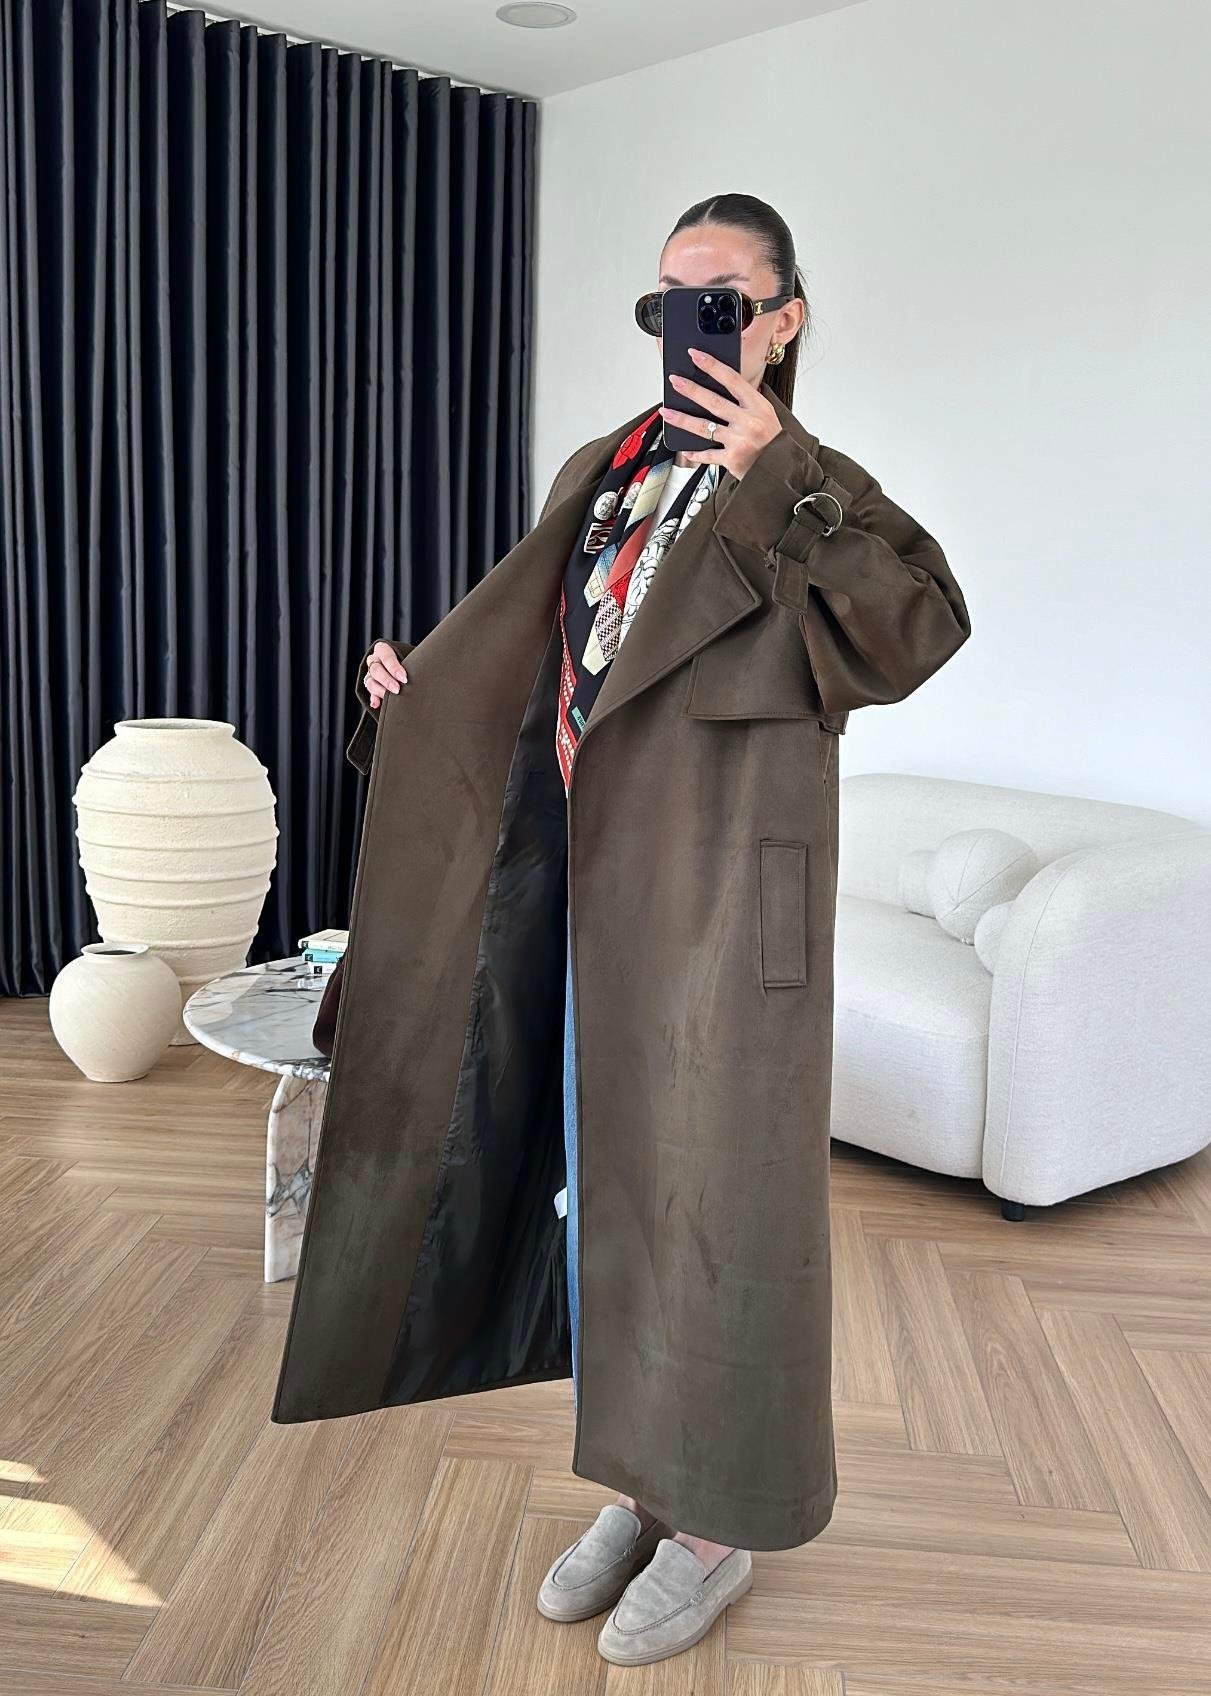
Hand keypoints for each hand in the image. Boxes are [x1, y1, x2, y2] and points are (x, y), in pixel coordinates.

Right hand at [363, 640, 408, 708]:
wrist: (407, 669)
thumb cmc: (411, 660)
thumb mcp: (411, 656)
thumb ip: (413, 660)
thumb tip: (424, 667)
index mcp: (383, 649)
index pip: (386, 656)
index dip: (394, 667)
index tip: (404, 678)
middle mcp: (374, 660)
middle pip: (376, 669)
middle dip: (387, 680)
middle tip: (398, 689)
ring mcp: (371, 673)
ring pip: (370, 681)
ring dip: (379, 690)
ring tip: (389, 698)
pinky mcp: (371, 686)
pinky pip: (370, 693)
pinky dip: (373, 699)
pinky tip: (376, 704)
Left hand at [659, 347, 782, 478]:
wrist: (782, 468)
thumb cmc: (772, 438)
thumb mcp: (765, 412)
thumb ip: (744, 400)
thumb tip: (718, 384)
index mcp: (757, 405)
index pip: (732, 380)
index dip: (712, 366)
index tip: (696, 355)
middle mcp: (748, 422)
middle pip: (713, 402)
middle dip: (691, 390)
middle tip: (675, 380)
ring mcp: (739, 441)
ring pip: (704, 427)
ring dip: (682, 419)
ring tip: (667, 412)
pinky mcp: (732, 459)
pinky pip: (708, 454)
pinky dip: (695, 453)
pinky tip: (685, 449)